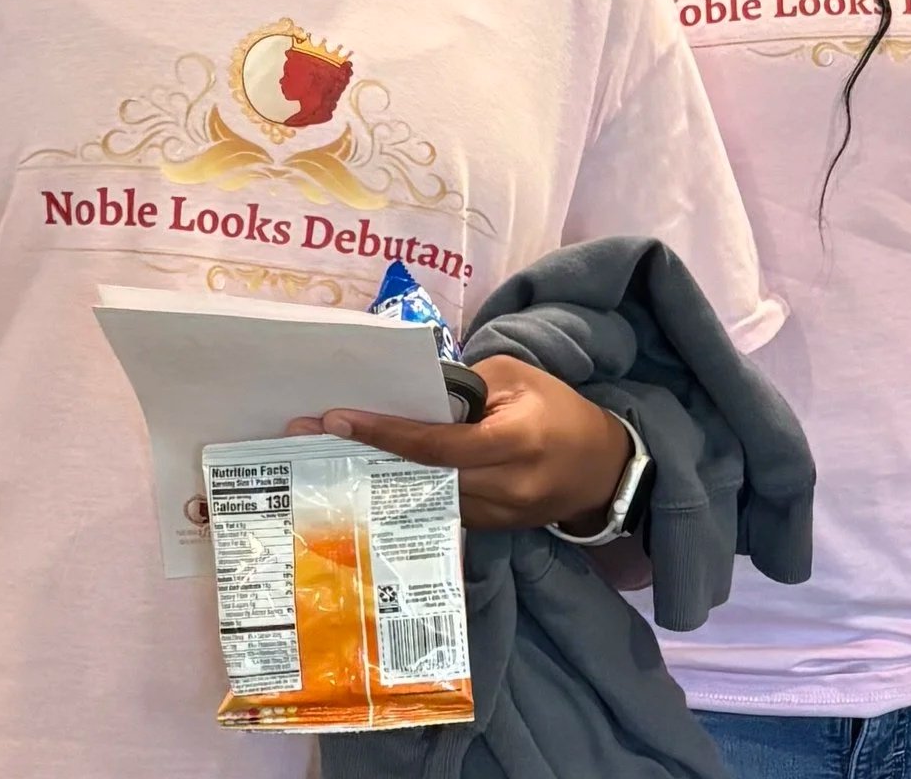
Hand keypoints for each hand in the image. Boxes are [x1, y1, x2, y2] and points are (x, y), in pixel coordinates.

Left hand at [288, 354, 631, 533]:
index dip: (385, 432)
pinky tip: (371, 476)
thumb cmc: (560, 410)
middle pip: (419, 475)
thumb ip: (468, 389)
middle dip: (364, 455)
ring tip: (326, 456)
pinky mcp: (488, 530)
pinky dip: (405, 491)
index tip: (337, 420)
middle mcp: (501, 488)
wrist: (603, 469)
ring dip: (376, 476)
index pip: (438, 442)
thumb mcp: (520, 379)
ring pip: (422, 497)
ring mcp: (493, 517)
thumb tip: (418, 401)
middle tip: (307, 438)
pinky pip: (437, 508)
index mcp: (514, 442)